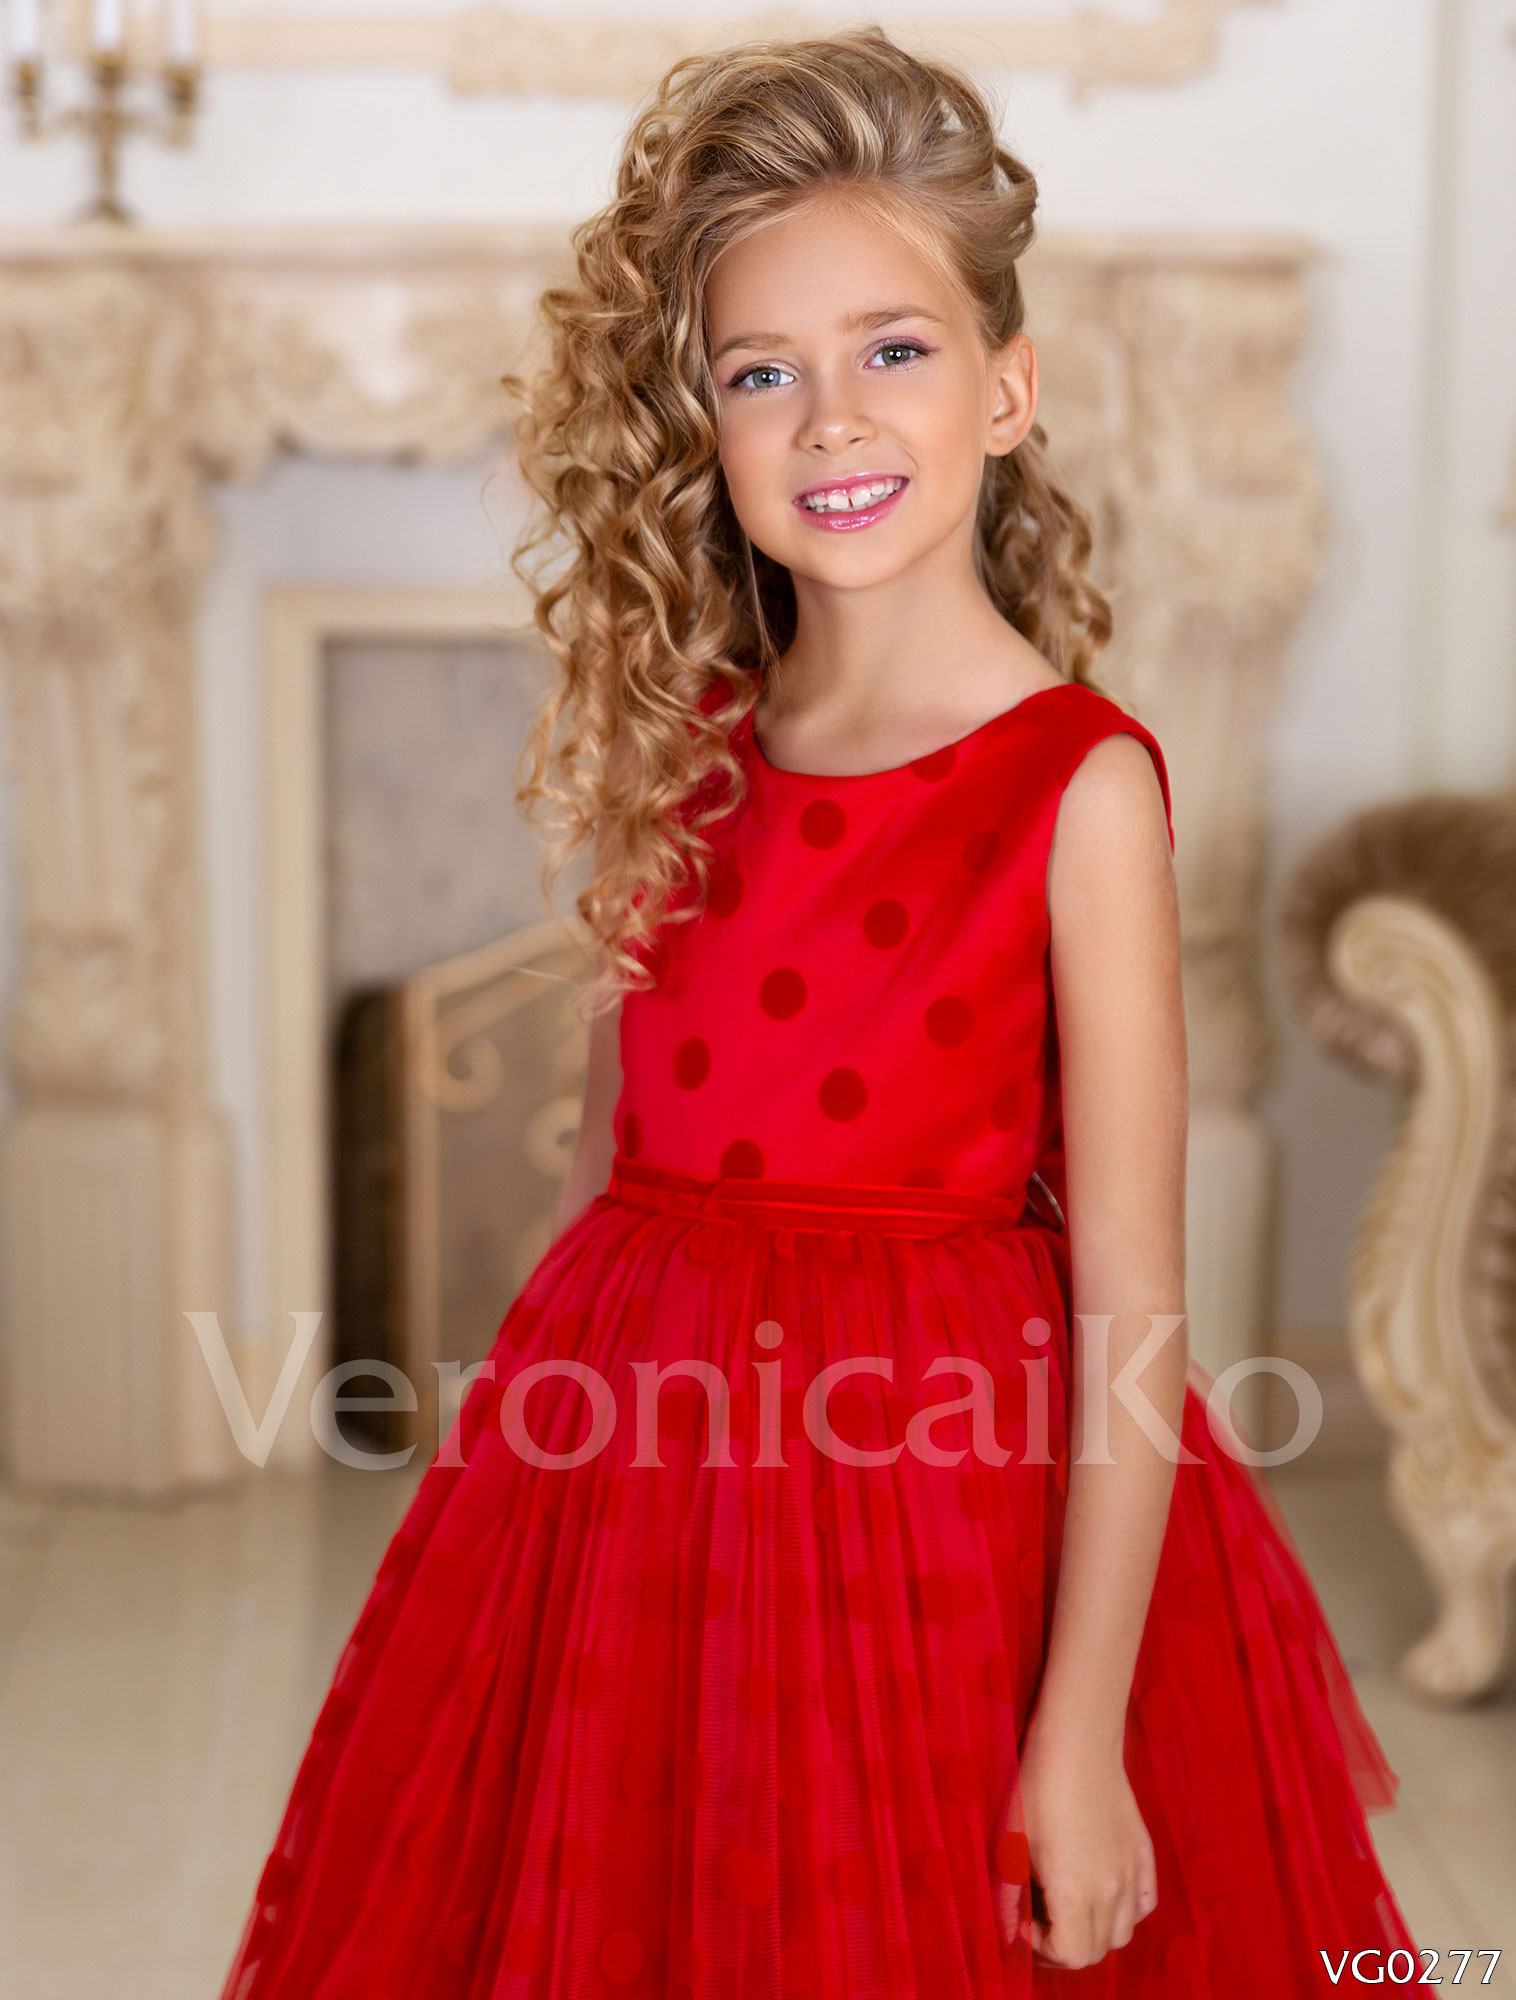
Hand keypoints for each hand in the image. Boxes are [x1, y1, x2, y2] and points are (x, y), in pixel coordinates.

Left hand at [995, 1715, 1157, 1970]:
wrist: (1076, 1742)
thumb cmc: (1037, 1787)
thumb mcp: (1011, 1843)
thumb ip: (1008, 1897)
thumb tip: (1006, 1932)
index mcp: (1074, 1891)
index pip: (1071, 1954)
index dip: (1042, 1947)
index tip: (1024, 1921)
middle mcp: (1110, 1889)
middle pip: (1097, 1951)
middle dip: (1065, 1947)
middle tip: (1040, 1920)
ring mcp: (1132, 1871)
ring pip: (1123, 1933)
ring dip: (1095, 1933)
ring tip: (1069, 1908)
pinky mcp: (1144, 1852)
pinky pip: (1144, 1903)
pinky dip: (1126, 1912)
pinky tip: (1102, 1892)